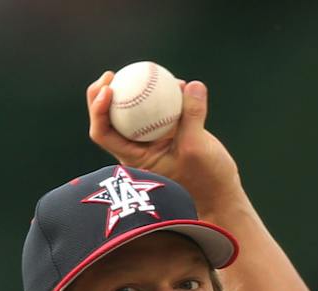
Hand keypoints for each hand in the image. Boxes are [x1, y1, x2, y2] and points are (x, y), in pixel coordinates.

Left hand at [86, 72, 241, 214]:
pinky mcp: (169, 133)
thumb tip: (191, 85)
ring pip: (135, 112)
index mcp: (133, 158)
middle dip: (104, 94)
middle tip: (111, 74)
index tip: (108, 89)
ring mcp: (152, 140)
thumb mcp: (197, 148)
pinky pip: (160, 109)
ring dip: (136, 91)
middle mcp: (137, 148)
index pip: (103, 133)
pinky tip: (178, 83)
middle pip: (110, 119)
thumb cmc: (205, 179)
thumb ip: (192, 116)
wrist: (220, 192)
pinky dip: (165, 95)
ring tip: (145, 71)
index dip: (97, 109)